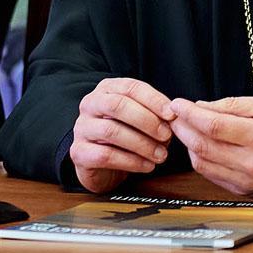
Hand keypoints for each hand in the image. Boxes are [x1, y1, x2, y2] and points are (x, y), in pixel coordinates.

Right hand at [70, 78, 176, 194]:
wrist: (100, 164)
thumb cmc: (124, 135)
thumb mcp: (139, 119)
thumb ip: (154, 115)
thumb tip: (173, 119)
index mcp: (107, 89)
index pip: (131, 87)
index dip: (153, 100)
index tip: (172, 114)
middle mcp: (90, 104)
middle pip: (118, 106)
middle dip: (146, 120)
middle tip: (166, 135)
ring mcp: (81, 128)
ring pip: (111, 131)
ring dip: (141, 144)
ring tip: (160, 155)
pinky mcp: (79, 152)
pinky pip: (105, 155)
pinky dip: (131, 161)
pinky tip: (147, 165)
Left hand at [169, 95, 252, 200]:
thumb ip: (235, 106)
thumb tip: (202, 106)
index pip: (213, 125)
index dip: (189, 113)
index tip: (178, 103)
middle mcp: (252, 162)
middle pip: (202, 145)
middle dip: (182, 128)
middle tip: (174, 115)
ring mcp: (246, 181)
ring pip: (202, 163)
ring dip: (187, 144)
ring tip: (184, 128)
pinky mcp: (244, 192)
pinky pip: (212, 175)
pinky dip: (200, 159)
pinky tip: (199, 145)